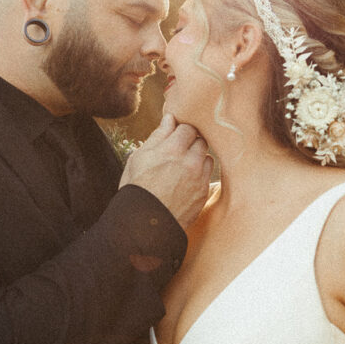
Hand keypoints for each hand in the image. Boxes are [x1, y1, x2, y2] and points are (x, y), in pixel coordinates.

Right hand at [120, 113, 212, 228]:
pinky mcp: (204, 193)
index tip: (174, 138)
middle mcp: (190, 161)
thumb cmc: (137, 188)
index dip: (180, 132)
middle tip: (178, 152)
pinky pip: (208, 175)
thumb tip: (169, 119)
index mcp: (172, 149)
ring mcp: (200, 178)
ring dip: (198, 159)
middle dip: (191, 143)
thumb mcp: (139, 158)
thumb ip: (157, 136)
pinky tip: (185, 182)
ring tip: (182, 168)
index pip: (188, 127)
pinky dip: (200, 175)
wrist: (144, 224)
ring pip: (207, 157)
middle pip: (201, 140)